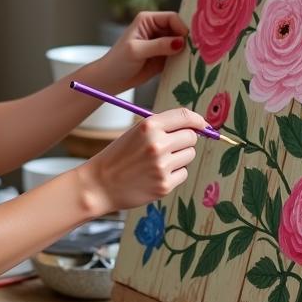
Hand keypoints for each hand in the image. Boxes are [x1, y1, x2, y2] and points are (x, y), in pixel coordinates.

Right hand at [77, 108, 205, 212]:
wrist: (99, 184)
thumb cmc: (118, 157)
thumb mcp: (136, 132)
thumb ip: (163, 127)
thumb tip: (195, 126)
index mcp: (149, 126)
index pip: (185, 116)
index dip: (198, 120)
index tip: (202, 124)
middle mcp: (157, 144)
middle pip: (191, 137)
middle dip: (186, 140)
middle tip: (172, 146)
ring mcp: (162, 166)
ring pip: (190, 155)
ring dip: (180, 157)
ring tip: (160, 161)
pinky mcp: (164, 185)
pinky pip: (183, 173)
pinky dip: (174, 173)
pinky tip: (156, 174)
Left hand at [88, 12, 188, 91]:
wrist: (110, 81)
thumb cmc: (117, 62)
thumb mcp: (136, 51)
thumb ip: (159, 45)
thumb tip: (180, 42)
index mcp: (148, 20)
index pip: (172, 18)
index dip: (181, 27)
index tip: (187, 41)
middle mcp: (156, 29)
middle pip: (179, 29)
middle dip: (187, 39)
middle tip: (195, 51)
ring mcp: (161, 43)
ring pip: (181, 43)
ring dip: (187, 50)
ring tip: (193, 59)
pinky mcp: (164, 57)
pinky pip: (179, 56)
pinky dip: (183, 60)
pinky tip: (187, 66)